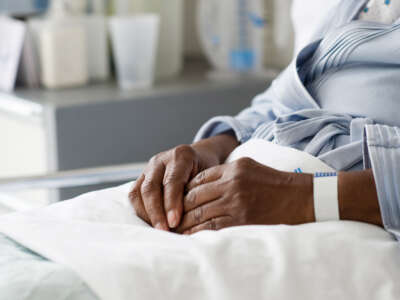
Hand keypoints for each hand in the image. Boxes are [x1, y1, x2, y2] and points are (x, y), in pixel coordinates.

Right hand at [129, 134, 238, 230]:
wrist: (200, 157)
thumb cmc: (207, 170)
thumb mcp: (210, 177)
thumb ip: (199, 193)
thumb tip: (192, 221)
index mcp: (181, 156)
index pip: (172, 181)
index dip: (171, 203)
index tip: (174, 222)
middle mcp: (161, 160)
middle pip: (151, 187)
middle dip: (156, 212)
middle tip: (164, 231)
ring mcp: (148, 168)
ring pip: (139, 192)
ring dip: (147, 214)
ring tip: (158, 231)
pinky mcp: (141, 177)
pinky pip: (134, 195)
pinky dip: (141, 211)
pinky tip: (152, 223)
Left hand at [176, 157, 313, 233]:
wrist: (300, 198)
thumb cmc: (273, 182)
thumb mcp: (248, 167)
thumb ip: (224, 172)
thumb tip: (200, 183)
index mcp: (233, 169)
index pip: (198, 179)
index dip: (184, 191)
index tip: (177, 200)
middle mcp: (232, 184)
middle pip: (195, 197)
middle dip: (179, 208)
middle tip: (169, 216)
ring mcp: (237, 203)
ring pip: (201, 213)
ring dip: (185, 222)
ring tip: (175, 228)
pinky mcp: (242, 220)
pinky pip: (213, 227)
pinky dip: (198, 232)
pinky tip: (190, 236)